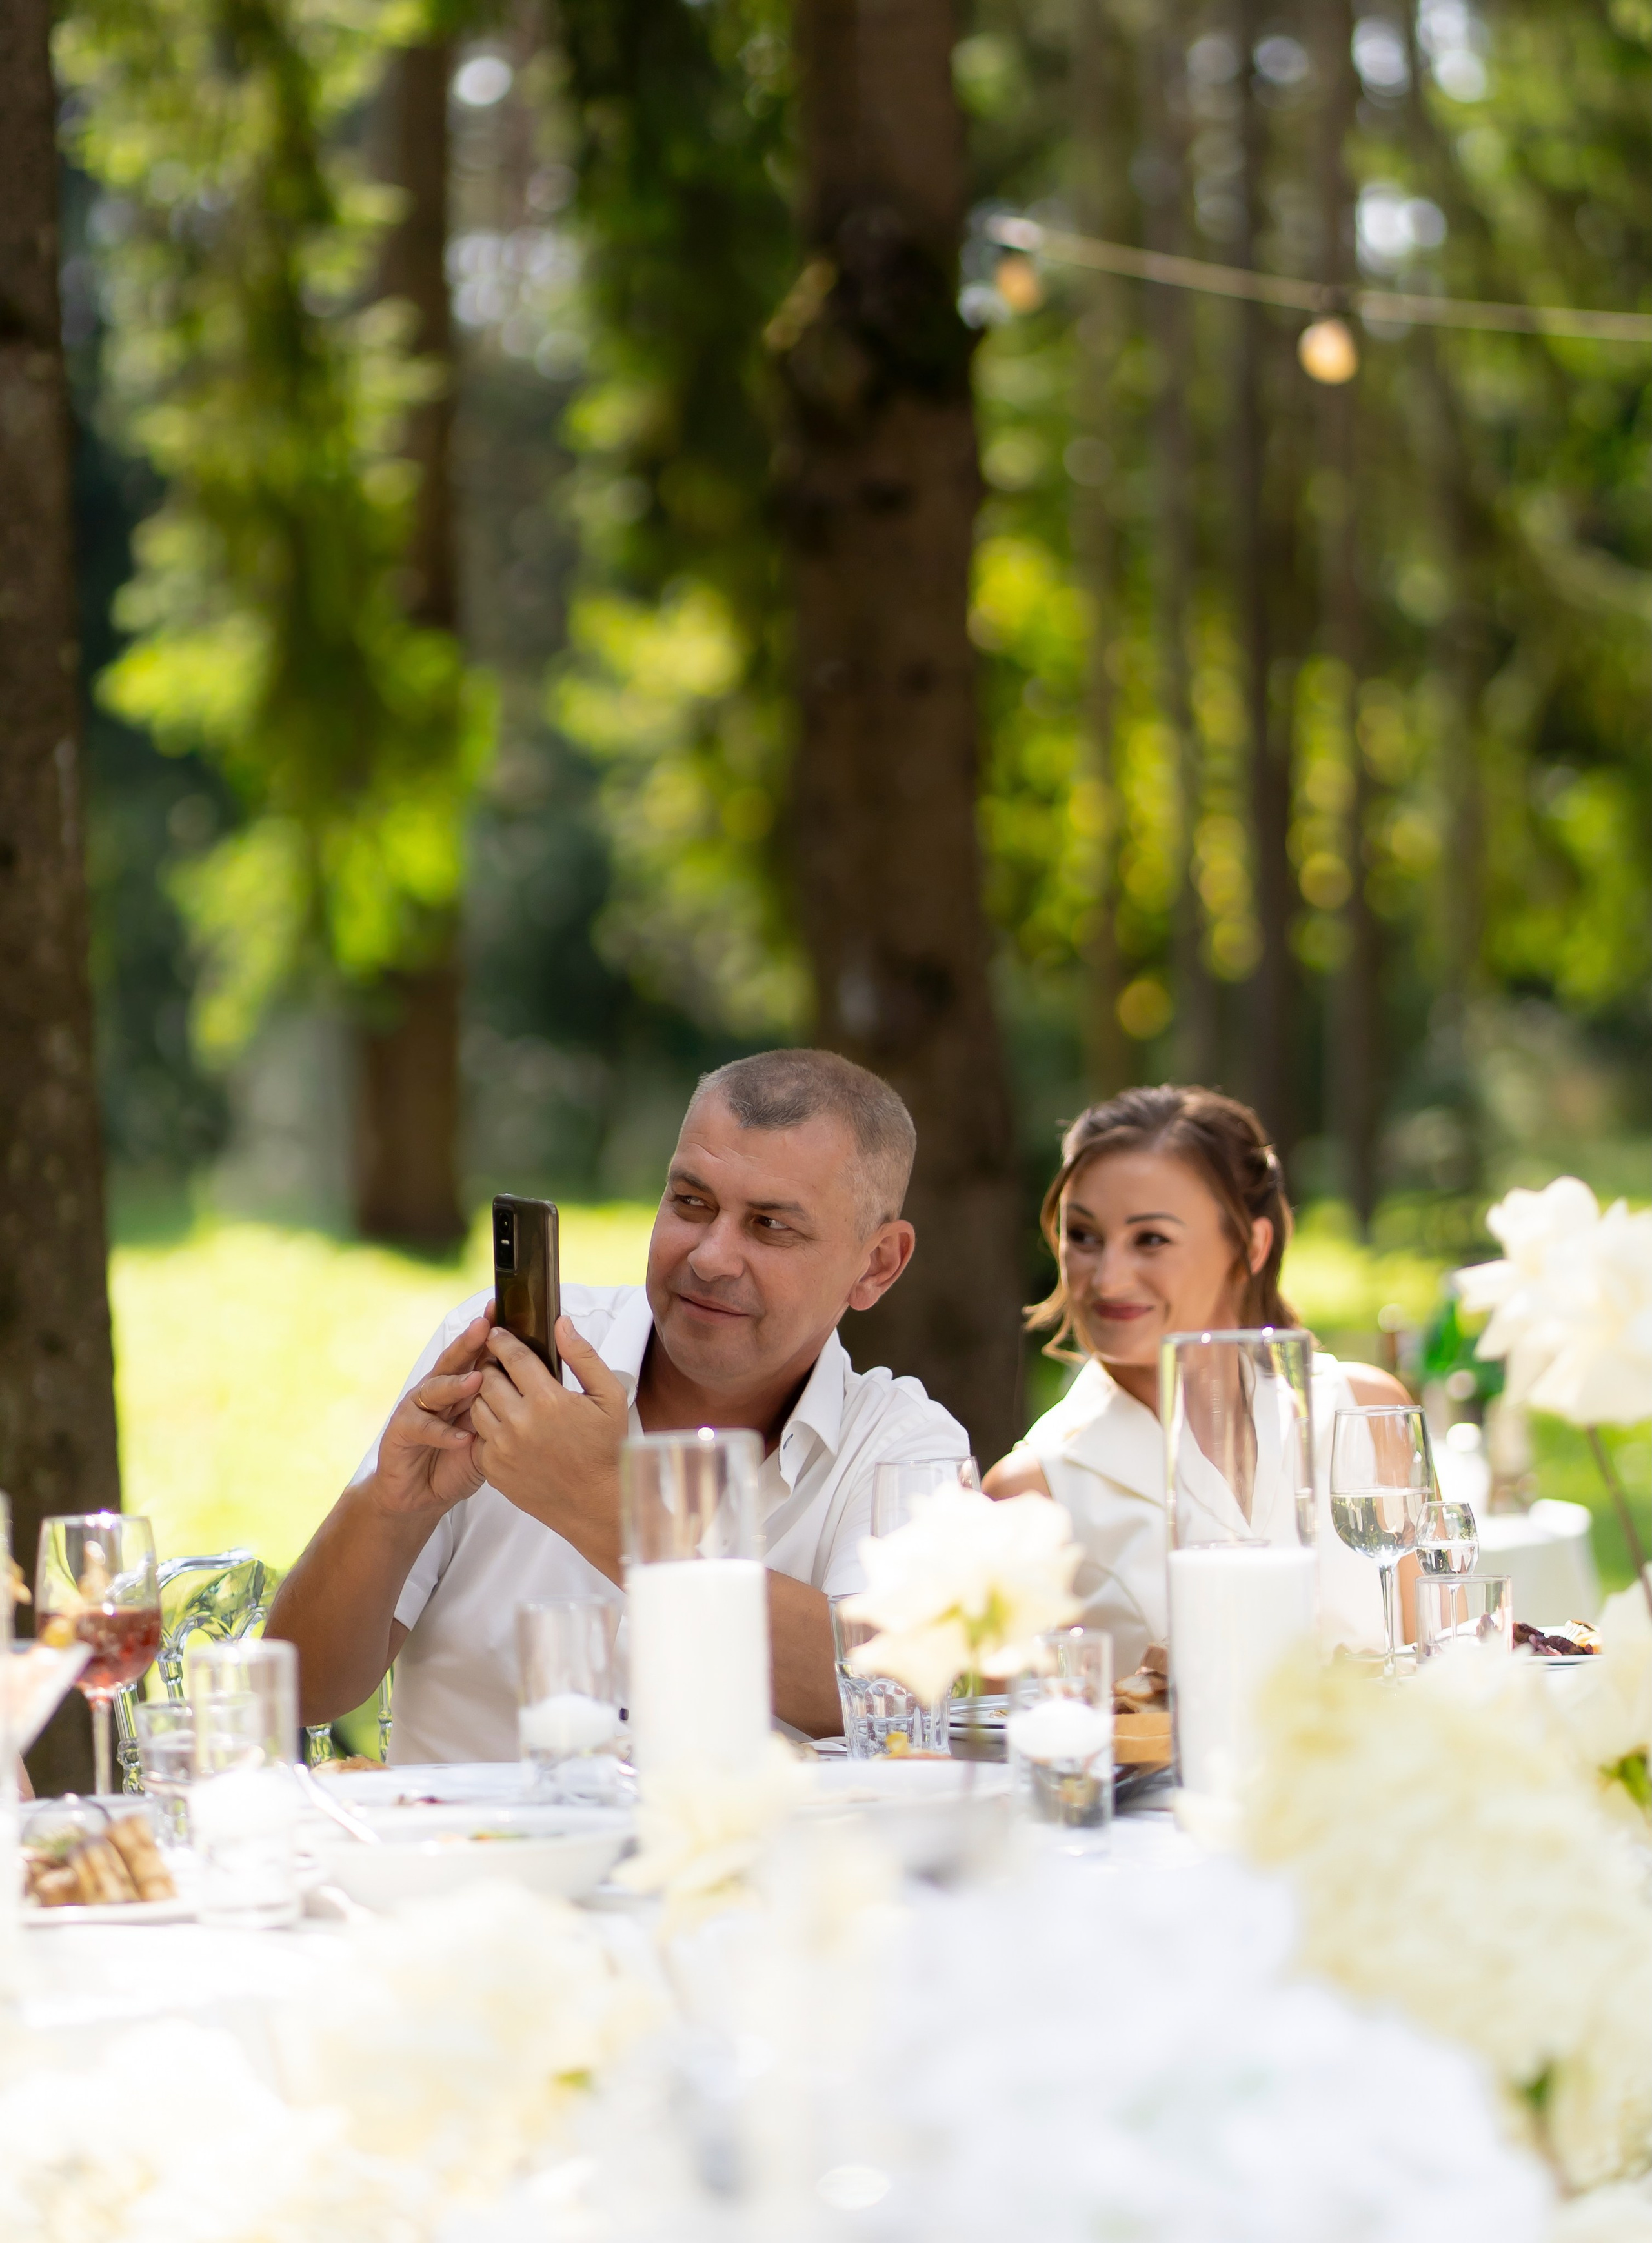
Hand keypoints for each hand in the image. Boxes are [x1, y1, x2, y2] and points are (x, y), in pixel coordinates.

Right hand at [369, 1312, 493, 1517]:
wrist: (418, 1495)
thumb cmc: (458, 1461)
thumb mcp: (489, 1434)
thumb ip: (505, 1409)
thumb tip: (542, 1387)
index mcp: (461, 1386)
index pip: (476, 1354)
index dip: (489, 1333)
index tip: (504, 1310)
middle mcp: (439, 1391)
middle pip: (454, 1361)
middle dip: (469, 1342)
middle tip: (486, 1327)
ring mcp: (417, 1409)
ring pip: (435, 1388)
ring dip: (456, 1384)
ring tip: (478, 1380)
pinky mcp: (401, 1432)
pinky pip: (422, 1428)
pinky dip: (443, 1433)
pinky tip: (463, 1437)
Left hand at [470, 1318, 631, 1578]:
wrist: (595, 1503)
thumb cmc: (606, 1448)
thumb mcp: (609, 1396)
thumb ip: (583, 1356)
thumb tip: (561, 1324)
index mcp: (548, 1399)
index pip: (512, 1356)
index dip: (502, 1340)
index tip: (498, 1332)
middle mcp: (520, 1422)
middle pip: (487, 1378)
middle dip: (492, 1366)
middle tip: (501, 1365)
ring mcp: (503, 1448)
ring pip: (478, 1406)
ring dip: (487, 1396)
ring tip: (504, 1395)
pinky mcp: (494, 1469)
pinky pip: (479, 1436)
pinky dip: (489, 1427)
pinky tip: (507, 1427)